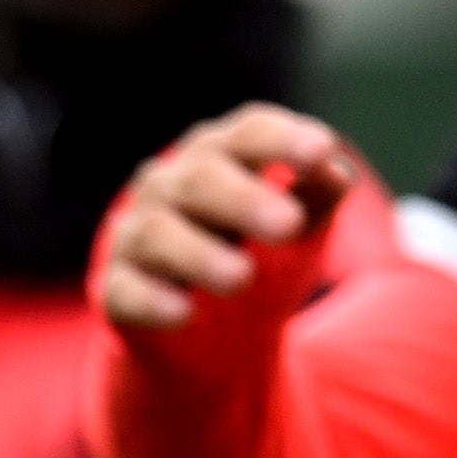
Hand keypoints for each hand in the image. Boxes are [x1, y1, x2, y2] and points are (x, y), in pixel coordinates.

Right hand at [94, 104, 350, 336]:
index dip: (282, 139)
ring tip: (242, 276)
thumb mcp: (297, 226)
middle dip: (244, 199)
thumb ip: (318, 197)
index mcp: (222, 156)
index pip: (248, 134)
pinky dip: (153, 300)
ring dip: (200, 254)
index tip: (320, 152)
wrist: (206, 323)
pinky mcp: (118, 287)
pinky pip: (126, 290)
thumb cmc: (254, 247)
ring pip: (158, 234)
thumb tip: (338, 172)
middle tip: (289, 224)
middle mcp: (172, 184)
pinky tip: (184, 312)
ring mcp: (138, 234)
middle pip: (201, 179)